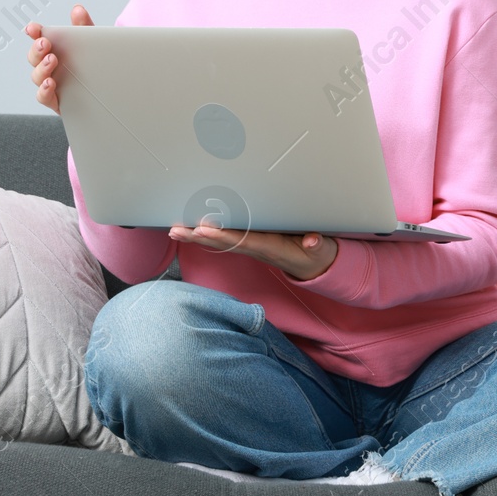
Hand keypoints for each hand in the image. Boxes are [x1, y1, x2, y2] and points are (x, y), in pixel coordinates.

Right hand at [25, 5, 93, 114]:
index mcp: (56, 50)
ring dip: (41, 68)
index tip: (33, 28)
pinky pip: (44, 97)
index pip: (40, 38)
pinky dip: (44, 91)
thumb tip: (78, 9)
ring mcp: (52, 84)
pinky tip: (50, 83)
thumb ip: (84, 27)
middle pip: (35, 58)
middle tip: (45, 43)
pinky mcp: (57, 101)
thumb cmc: (96, 64)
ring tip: (51, 61)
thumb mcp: (93, 44)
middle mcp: (50, 67)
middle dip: (37, 49)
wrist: (113, 89)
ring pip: (37, 77)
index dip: (34, 32)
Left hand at [169, 224, 338, 281]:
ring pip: (220, 241)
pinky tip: (191, 230)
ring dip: (197, 236)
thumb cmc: (315, 253)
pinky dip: (207, 234)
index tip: (204, 229)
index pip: (243, 240)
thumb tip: (312, 241)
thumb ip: (317, 244)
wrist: (315, 265)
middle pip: (224, 243)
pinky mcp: (251, 243)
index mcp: (271, 247)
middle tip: (177, 230)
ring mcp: (252, 246)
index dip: (223, 236)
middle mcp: (256, 248)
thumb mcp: (320, 249)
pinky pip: (225, 238)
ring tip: (175, 230)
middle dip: (200, 237)